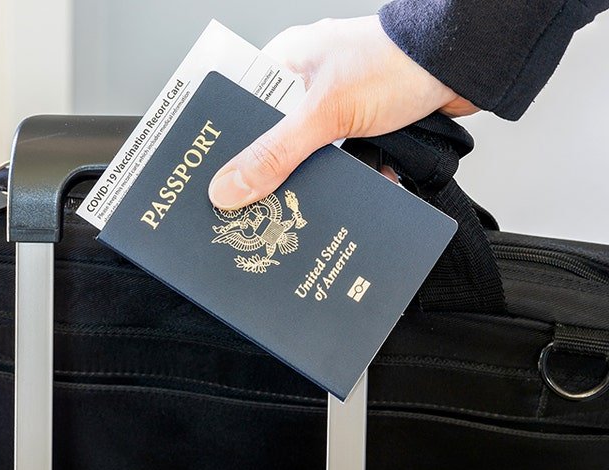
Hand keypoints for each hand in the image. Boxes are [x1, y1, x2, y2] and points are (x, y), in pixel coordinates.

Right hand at [208, 15, 478, 209]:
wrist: (464, 62)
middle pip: (271, 138)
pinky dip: (345, 177)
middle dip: (270, 171)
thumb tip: (230, 187)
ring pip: (307, 153)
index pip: (237, 107)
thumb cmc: (399, 61)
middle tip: (254, 203)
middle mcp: (307, 82)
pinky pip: (340, 159)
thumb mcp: (326, 113)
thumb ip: (276, 154)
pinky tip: (345, 194)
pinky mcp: (364, 123)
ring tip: (303, 203)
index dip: (223, 144)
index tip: (212, 179)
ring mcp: (337, 103)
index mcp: (285, 63)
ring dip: (314, 177)